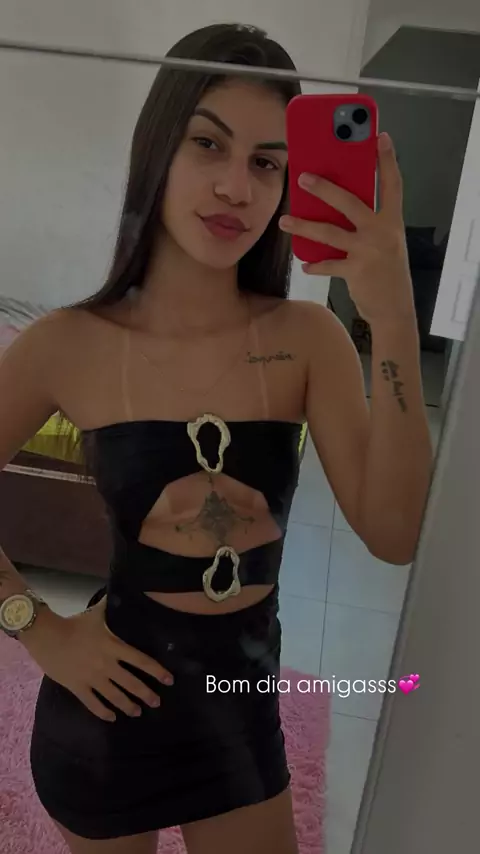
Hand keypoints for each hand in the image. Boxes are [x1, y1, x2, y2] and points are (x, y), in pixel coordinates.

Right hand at [25, 596, 173, 721]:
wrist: (47, 635)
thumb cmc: (73, 624)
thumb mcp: (96, 613)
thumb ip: (111, 605)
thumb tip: (122, 590)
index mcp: (114, 647)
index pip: (141, 661)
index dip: (157, 671)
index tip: (169, 680)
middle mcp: (106, 665)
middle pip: (131, 683)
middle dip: (146, 694)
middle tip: (157, 703)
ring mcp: (92, 678)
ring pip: (115, 696)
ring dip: (128, 706)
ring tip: (137, 712)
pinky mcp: (78, 687)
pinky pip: (93, 704)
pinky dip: (103, 712)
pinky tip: (111, 717)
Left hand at [279, 133, 415, 325]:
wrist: (394, 309)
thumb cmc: (387, 272)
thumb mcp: (386, 242)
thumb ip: (369, 223)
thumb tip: (337, 205)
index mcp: (392, 221)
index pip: (393, 184)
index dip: (387, 160)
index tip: (380, 137)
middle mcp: (382, 232)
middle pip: (350, 202)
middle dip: (325, 188)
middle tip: (302, 177)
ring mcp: (369, 251)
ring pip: (330, 232)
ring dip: (304, 226)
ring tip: (284, 220)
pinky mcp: (356, 271)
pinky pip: (328, 264)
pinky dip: (315, 265)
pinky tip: (304, 264)